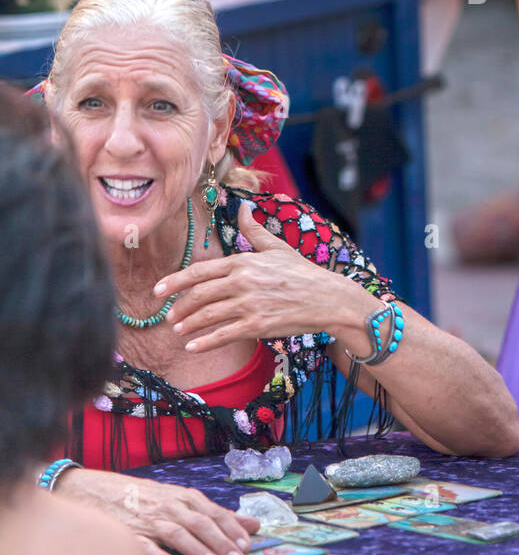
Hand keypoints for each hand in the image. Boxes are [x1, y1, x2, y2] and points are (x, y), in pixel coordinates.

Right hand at [56, 468, 260, 554]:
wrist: (104, 491)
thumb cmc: (150, 498)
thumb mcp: (185, 501)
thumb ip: (218, 514)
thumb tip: (254, 525)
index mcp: (186, 498)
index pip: (214, 513)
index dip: (232, 528)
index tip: (247, 544)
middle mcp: (171, 506)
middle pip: (200, 523)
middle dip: (221, 542)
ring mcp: (150, 520)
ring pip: (176, 533)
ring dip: (196, 548)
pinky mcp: (130, 533)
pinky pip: (143, 544)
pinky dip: (156, 553)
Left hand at [157, 202, 369, 352]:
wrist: (326, 297)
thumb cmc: (301, 272)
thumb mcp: (276, 247)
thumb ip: (253, 229)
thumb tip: (243, 208)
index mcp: (243, 261)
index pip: (200, 270)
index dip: (175, 281)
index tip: (158, 289)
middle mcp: (242, 282)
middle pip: (199, 295)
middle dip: (179, 307)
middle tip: (168, 316)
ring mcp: (249, 304)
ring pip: (207, 316)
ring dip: (188, 325)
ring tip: (178, 330)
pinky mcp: (257, 325)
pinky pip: (223, 335)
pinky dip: (204, 342)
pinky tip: (192, 346)